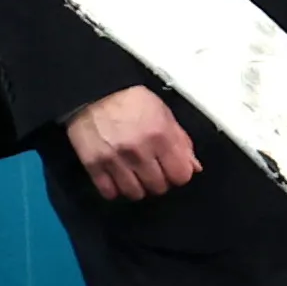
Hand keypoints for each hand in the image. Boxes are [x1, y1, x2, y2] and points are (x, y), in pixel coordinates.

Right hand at [65, 83, 199, 197]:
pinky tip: (117, 178)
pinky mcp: (93, 165)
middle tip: (152, 170)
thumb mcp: (163, 112)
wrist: (92, 92)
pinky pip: (109, 192)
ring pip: (135, 194)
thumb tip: (194, 167)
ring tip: (134, 175)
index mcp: (160, 135)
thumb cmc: (131, 100)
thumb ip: (180, 140)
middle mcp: (139, 151)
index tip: (173, 169)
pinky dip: (115, 189)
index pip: (180, 175)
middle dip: (159, 181)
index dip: (179, 174)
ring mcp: (115, 160)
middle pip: (158, 187)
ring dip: (137, 187)